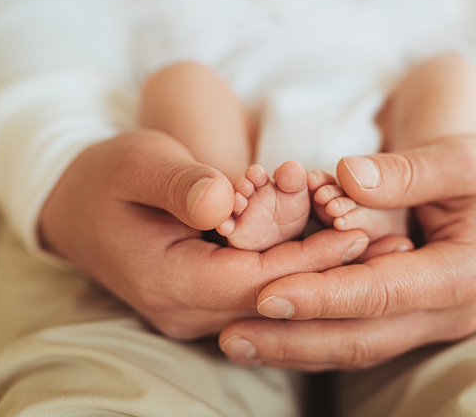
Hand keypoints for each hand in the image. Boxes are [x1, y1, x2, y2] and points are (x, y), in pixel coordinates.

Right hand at [39, 129, 370, 338]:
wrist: (79, 206)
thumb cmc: (108, 176)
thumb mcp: (137, 163)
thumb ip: (180, 183)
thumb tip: (223, 199)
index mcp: (168, 281)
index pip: (255, 279)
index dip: (309, 258)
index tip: (359, 234)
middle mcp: (186, 310)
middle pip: (275, 297)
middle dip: (334, 274)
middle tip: (396, 251)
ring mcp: (198, 312)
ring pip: (275, 298)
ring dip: (326, 275)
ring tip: (385, 252)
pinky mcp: (210, 300)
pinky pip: (264, 289)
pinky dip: (303, 269)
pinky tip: (345, 250)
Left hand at [218, 136, 475, 369]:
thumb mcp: (465, 159)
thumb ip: (409, 171)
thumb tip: (346, 178)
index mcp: (463, 275)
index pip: (381, 293)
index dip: (322, 296)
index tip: (265, 293)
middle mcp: (446, 315)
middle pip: (361, 337)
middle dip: (294, 340)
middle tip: (230, 336)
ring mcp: (427, 325)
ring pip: (355, 348)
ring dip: (294, 348)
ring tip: (236, 342)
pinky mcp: (409, 323)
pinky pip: (357, 338)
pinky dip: (312, 339)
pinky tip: (269, 334)